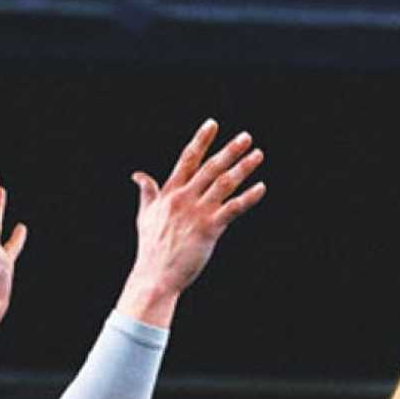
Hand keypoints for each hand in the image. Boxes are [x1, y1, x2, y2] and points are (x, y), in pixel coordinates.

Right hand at [117, 119, 266, 326]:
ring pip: (224, 183)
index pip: (187, 158)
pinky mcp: (210, 228)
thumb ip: (147, 192)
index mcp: (169, 192)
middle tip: (247, 137)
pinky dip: (249, 197)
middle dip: (229, 150)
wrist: (155, 274)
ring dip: (243, 168)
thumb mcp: (145, 215)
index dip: (201, 140)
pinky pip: (233, 208)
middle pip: (210, 167)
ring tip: (257, 155)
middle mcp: (184, 197)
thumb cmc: (152, 247)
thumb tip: (138, 174)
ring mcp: (197, 212)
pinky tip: (261, 187)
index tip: (213, 124)